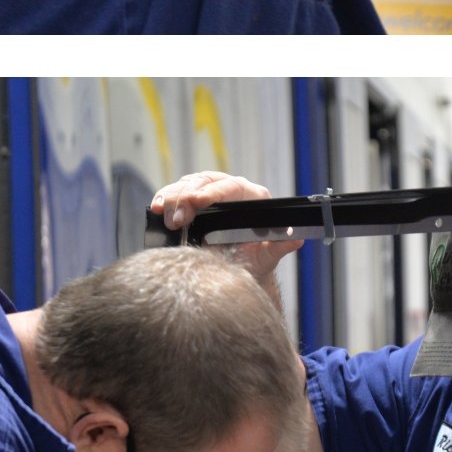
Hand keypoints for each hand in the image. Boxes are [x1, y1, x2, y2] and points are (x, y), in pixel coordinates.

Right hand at [149, 171, 303, 282]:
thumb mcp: (267, 257)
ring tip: (162, 213)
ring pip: (187, 184)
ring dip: (172, 197)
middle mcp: (230, 191)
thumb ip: (280, 246)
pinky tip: (156, 208)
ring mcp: (209, 194)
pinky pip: (175, 193)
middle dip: (187, 196)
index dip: (213, 192)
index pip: (231, 187)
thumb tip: (295, 237)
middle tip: (177, 216)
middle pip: (205, 182)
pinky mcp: (192, 202)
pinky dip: (164, 199)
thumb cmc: (254, 261)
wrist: (237, 269)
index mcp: (253, 197)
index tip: (197, 200)